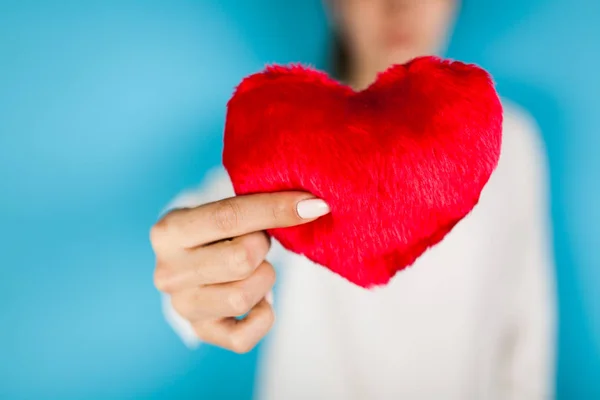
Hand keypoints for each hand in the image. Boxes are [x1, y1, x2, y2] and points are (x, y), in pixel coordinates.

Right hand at [150, 192, 329, 352]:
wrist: (194, 258)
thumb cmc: (216, 229)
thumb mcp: (223, 208)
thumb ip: (258, 206)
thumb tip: (312, 206)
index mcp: (169, 231)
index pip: (228, 217)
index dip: (275, 209)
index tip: (312, 204)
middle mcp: (168, 272)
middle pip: (240, 260)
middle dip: (262, 247)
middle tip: (257, 242)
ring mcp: (183, 306)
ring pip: (242, 298)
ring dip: (264, 279)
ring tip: (254, 269)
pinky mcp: (201, 332)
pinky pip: (244, 338)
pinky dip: (263, 316)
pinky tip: (259, 299)